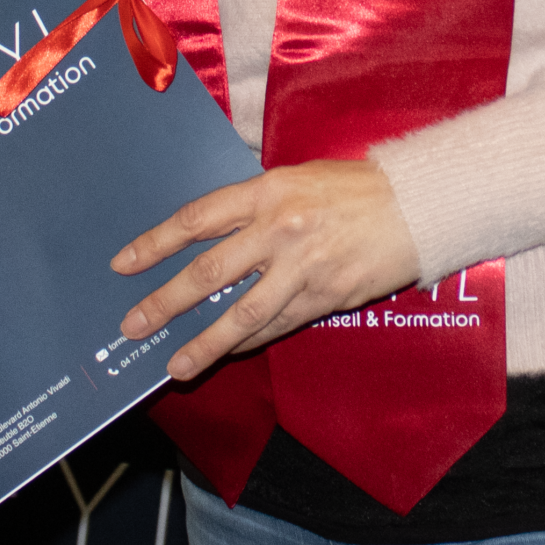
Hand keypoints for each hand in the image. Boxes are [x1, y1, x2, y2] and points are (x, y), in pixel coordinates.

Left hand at [113, 159, 421, 380]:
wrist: (419, 205)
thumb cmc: (358, 187)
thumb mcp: (300, 179)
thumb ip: (258, 208)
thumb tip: (213, 240)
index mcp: (269, 191)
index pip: (198, 220)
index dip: (156, 243)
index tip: (124, 264)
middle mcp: (280, 229)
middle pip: (209, 272)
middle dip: (166, 301)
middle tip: (133, 324)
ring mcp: (303, 267)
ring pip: (242, 313)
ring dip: (204, 342)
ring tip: (176, 365)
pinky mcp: (326, 296)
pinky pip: (279, 325)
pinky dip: (251, 341)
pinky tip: (231, 352)